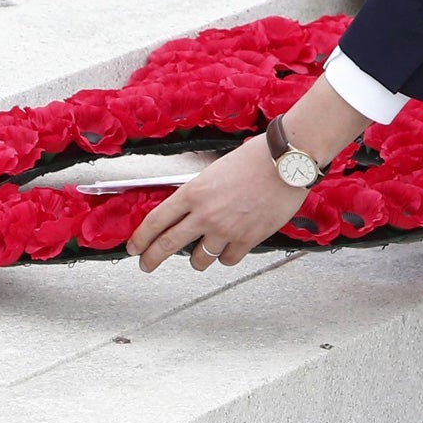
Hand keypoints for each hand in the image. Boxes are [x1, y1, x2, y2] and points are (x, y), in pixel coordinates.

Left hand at [127, 134, 307, 272]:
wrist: (287, 162)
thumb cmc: (257, 158)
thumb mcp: (216, 170)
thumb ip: (200, 192)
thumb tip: (191, 209)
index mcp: (194, 191)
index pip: (155, 221)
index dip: (141, 238)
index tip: (135, 246)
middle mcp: (205, 213)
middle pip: (167, 245)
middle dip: (152, 259)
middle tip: (147, 264)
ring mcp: (226, 229)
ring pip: (199, 259)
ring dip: (197, 259)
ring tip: (200, 256)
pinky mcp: (247, 239)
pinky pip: (228, 260)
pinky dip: (226, 256)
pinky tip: (229, 249)